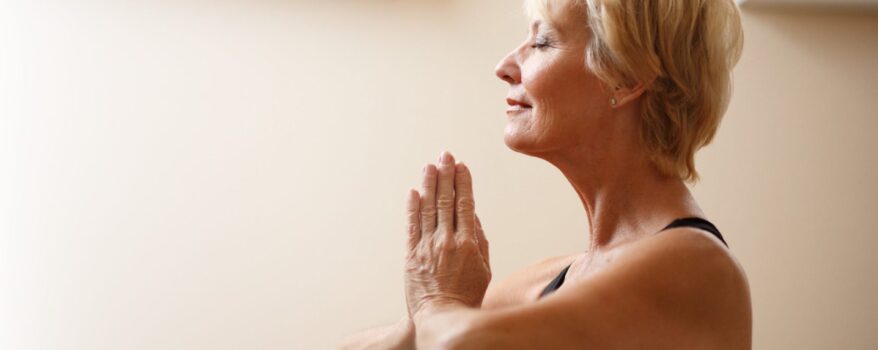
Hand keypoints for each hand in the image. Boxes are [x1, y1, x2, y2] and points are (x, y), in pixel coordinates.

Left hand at [403, 151, 490, 321]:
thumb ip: (479, 240)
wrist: (441, 317)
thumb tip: (472, 215)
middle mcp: (446, 241)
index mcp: (468, 243)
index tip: (462, 166)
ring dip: (428, 184)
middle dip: (446, 175)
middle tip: (446, 155)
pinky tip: (413, 192)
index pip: (465, 205)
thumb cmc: (467, 295)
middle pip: (445, 200)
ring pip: (427, 208)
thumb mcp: (484, 268)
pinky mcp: (411, 255)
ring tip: (430, 166)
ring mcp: (426, 247)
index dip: (463, 183)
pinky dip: (412, 208)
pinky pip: (411, 226)